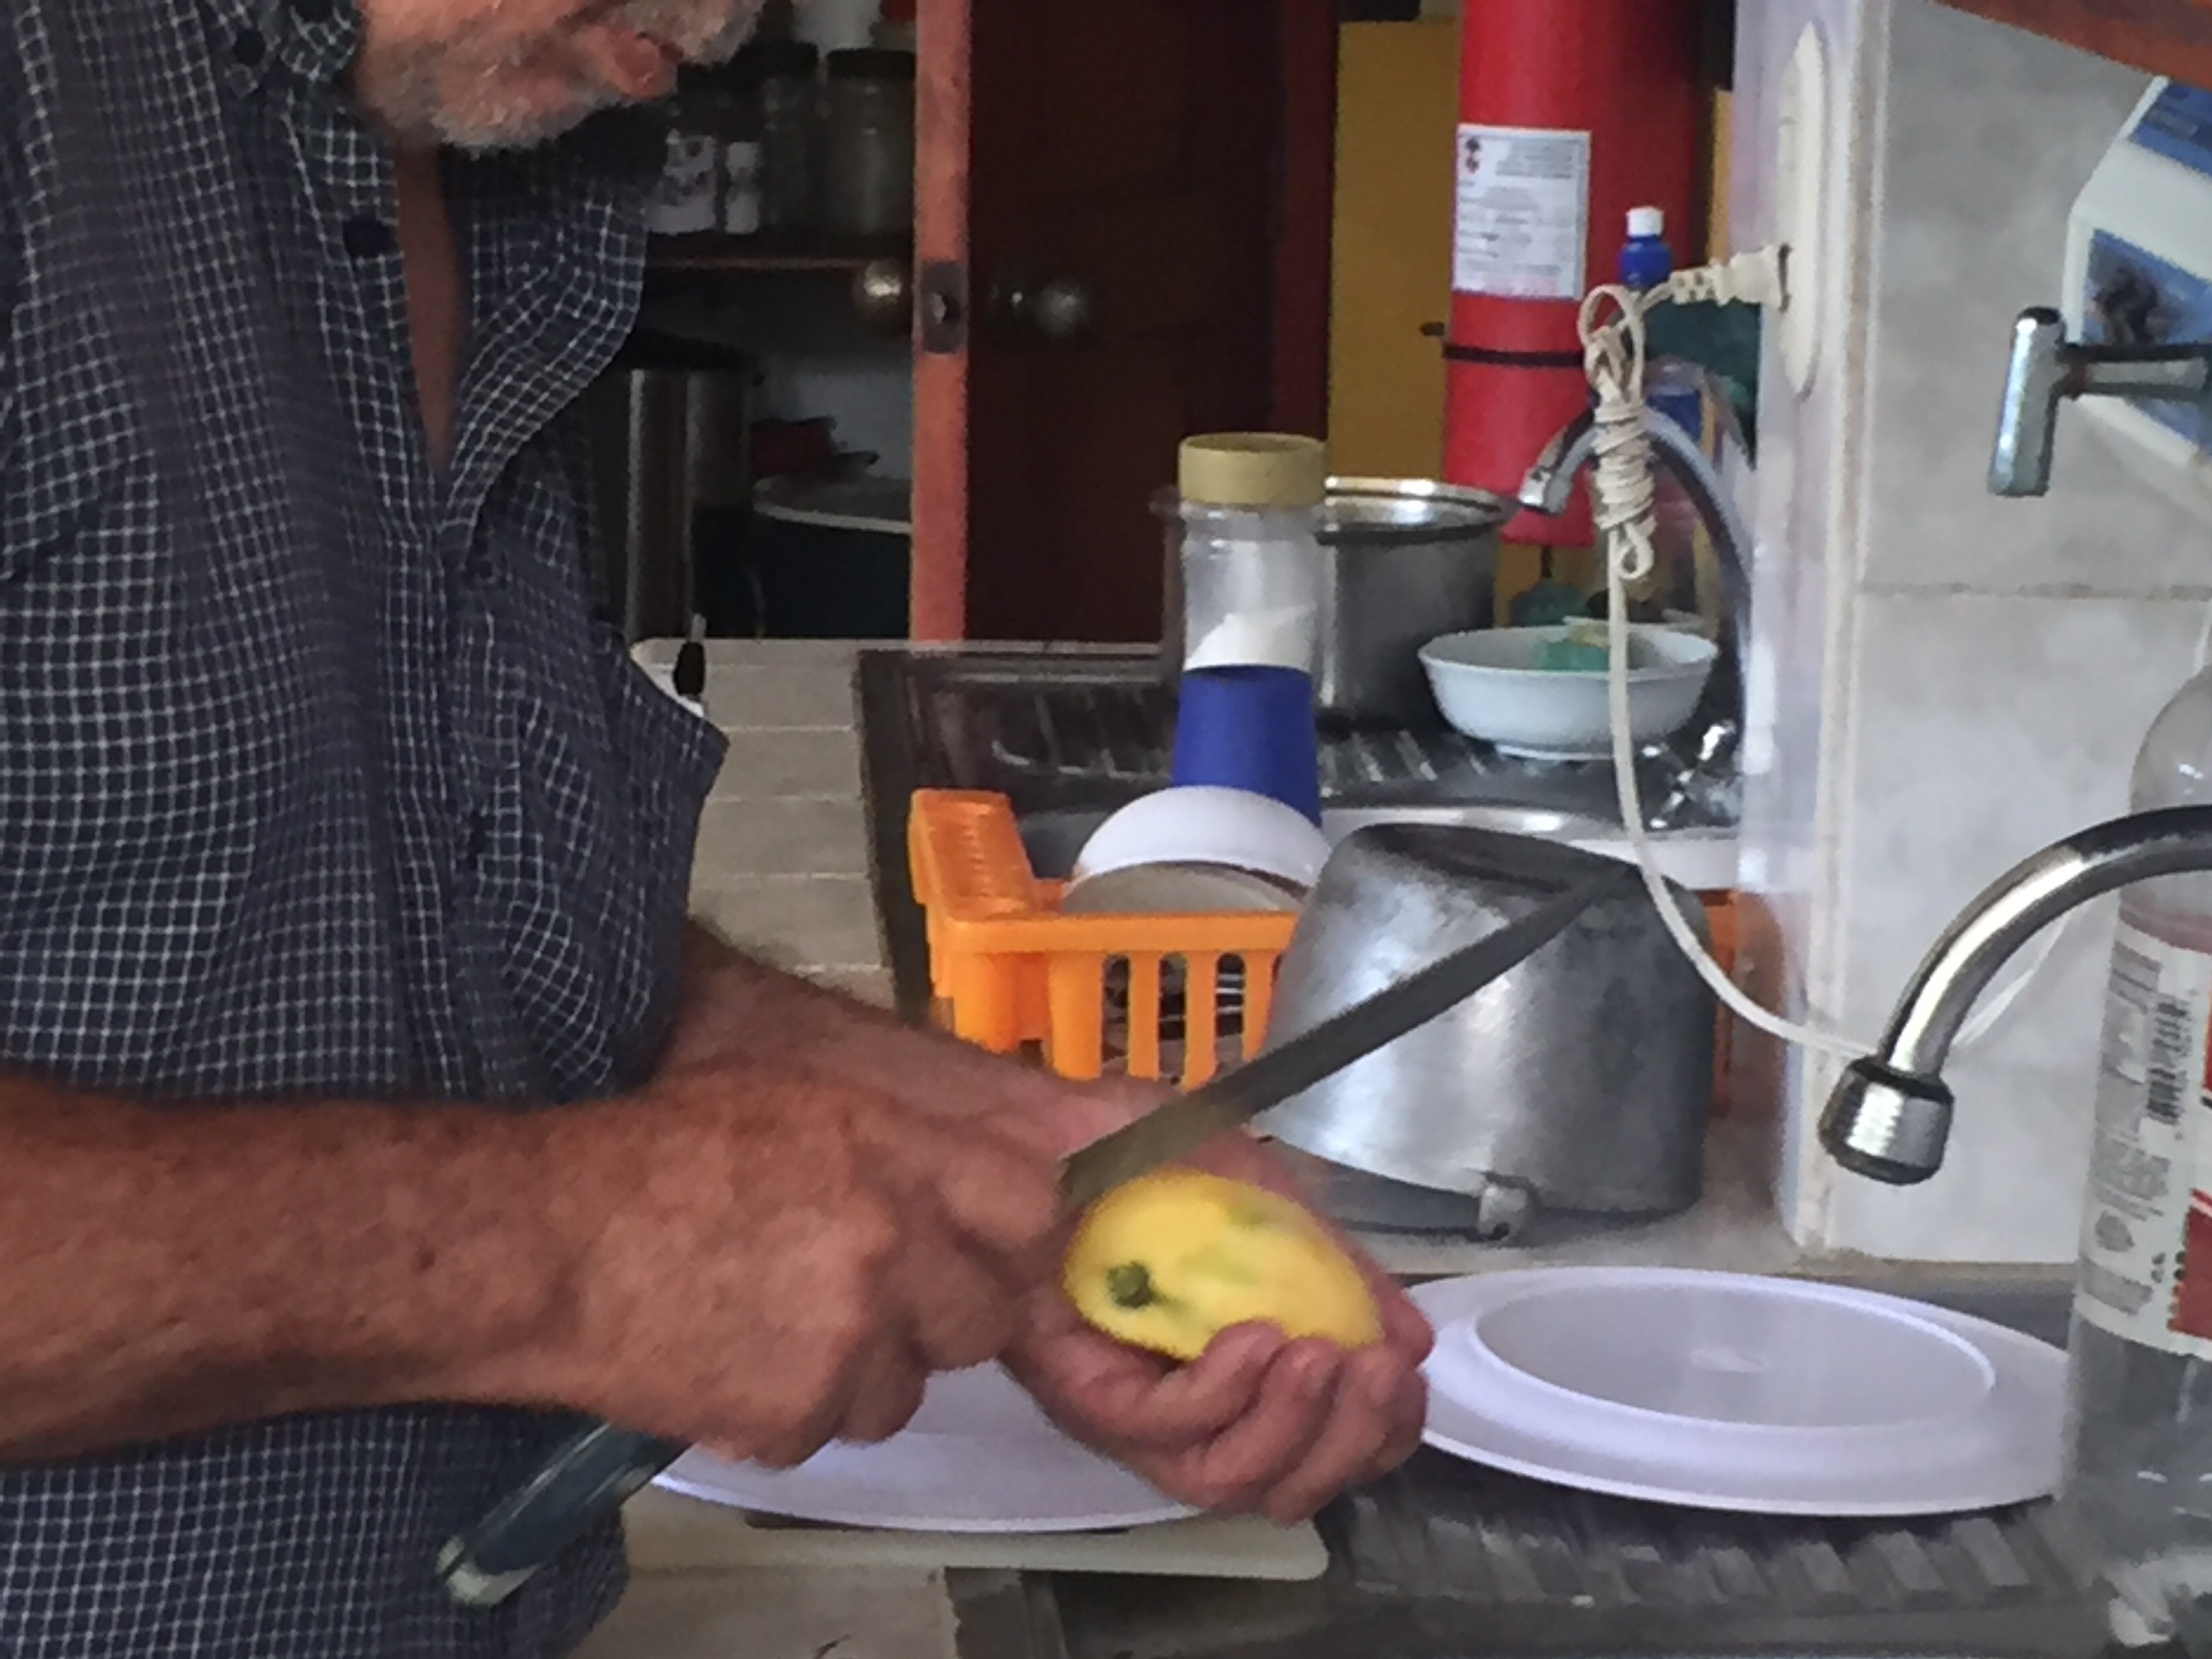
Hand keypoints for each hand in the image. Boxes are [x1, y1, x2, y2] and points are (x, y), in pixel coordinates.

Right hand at [536, 1055, 1085, 1468]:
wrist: (552, 1241)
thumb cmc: (658, 1150)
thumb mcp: (797, 1102)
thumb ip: (899, 1150)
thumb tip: (967, 1193)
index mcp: (897, 1156)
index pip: (1033, 1212)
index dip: (1023, 1238)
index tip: (1000, 1251)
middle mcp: (893, 1249)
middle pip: (985, 1318)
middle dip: (944, 1316)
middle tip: (882, 1299)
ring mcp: (849, 1340)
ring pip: (908, 1388)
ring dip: (867, 1370)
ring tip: (789, 1330)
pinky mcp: (798, 1414)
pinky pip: (830, 1429)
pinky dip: (794, 1412)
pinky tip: (738, 1364)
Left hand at [1006, 1133, 1432, 1523]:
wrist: (1045, 1128)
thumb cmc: (1143, 1157)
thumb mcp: (1266, 1197)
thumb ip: (1337, 1269)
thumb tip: (1410, 1335)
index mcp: (1243, 1369)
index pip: (1325, 1443)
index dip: (1378, 1434)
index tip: (1406, 1379)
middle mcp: (1193, 1407)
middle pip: (1284, 1486)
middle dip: (1348, 1441)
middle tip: (1375, 1373)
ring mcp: (1138, 1410)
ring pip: (1230, 1479)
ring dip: (1293, 1427)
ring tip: (1317, 1357)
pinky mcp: (1088, 1398)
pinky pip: (1169, 1431)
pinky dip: (1226, 1396)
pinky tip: (1255, 1339)